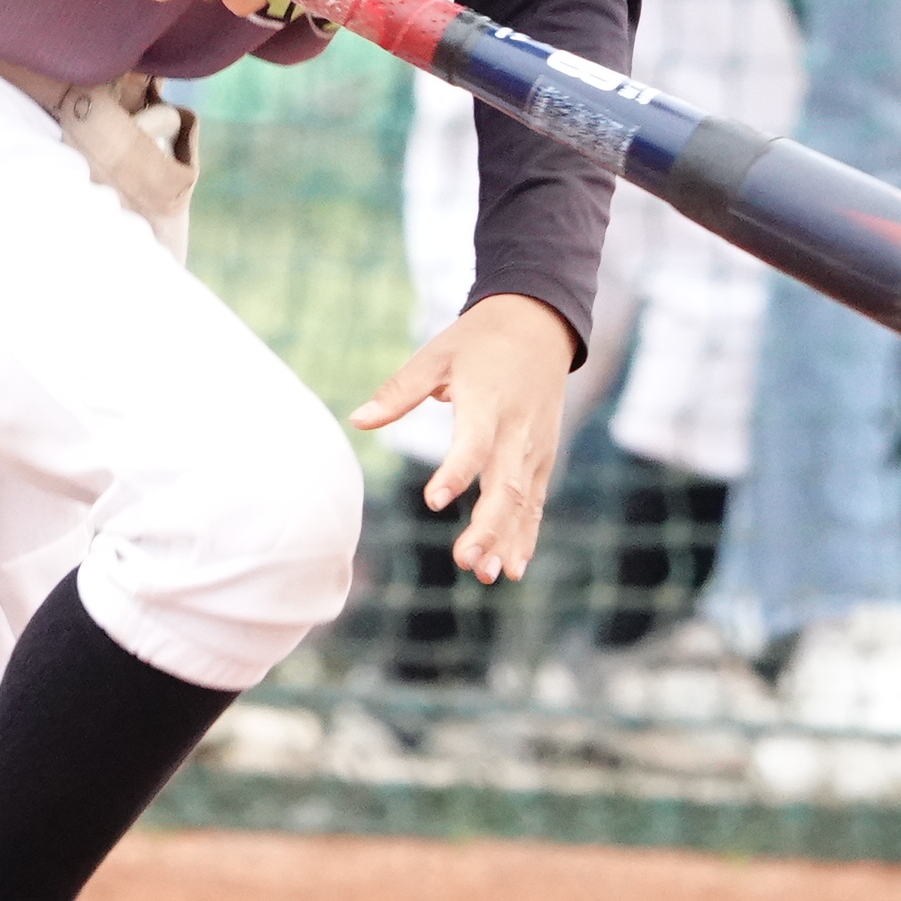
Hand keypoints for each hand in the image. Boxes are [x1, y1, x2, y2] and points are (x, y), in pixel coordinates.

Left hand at [349, 293, 572, 584]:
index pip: (474, 443)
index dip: (456, 472)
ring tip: (485, 576)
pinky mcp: (543, 456)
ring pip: (524, 502)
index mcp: (488, 402)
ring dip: (506, 540)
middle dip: (487, 527)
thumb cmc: (478, 340)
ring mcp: (534, 447)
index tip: (433, 501)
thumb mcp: (435, 355)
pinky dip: (526, 535)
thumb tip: (357, 421)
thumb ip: (399, 392)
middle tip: (463, 562)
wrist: (540, 324)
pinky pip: (536, 502)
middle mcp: (517, 429)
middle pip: (506, 486)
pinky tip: (512, 568)